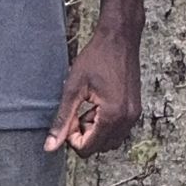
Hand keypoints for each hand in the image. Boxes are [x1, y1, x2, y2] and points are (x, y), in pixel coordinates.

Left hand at [45, 25, 141, 155]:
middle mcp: (127, 118)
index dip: (73, 138)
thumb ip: (62, 120)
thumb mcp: (73, 88)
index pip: (87, 148)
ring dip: (96, 131)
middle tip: (77, 113)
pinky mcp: (135, 108)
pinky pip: (119, 129)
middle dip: (85, 136)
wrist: (120, 36)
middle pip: (100, 148)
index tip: (70, 118)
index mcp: (112, 115)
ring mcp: (134, 113)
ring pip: (111, 141)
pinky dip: (106, 125)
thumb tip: (50, 146)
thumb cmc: (97, 56)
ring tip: (87, 108)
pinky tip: (98, 105)